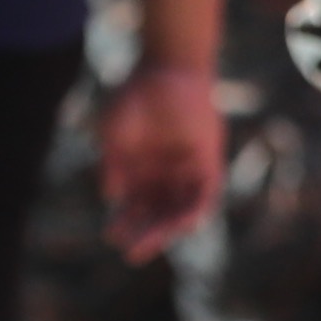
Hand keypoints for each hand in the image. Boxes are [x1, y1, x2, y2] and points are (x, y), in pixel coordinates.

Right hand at [100, 64, 223, 260]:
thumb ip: (113, 163)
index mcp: (139, 170)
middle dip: (144, 234)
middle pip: (156, 214)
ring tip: (151, 244)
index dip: (124, 223)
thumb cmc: (136, 95)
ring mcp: (187, 169)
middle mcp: (164, 174)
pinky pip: (205, 194)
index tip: (113, 236)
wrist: (167, 67)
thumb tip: (111, 195)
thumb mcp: (115, 131)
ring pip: (179, 209)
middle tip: (131, 253)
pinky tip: (184, 224)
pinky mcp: (209, 161)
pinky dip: (195, 210)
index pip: (134, 207)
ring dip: (166, 229)